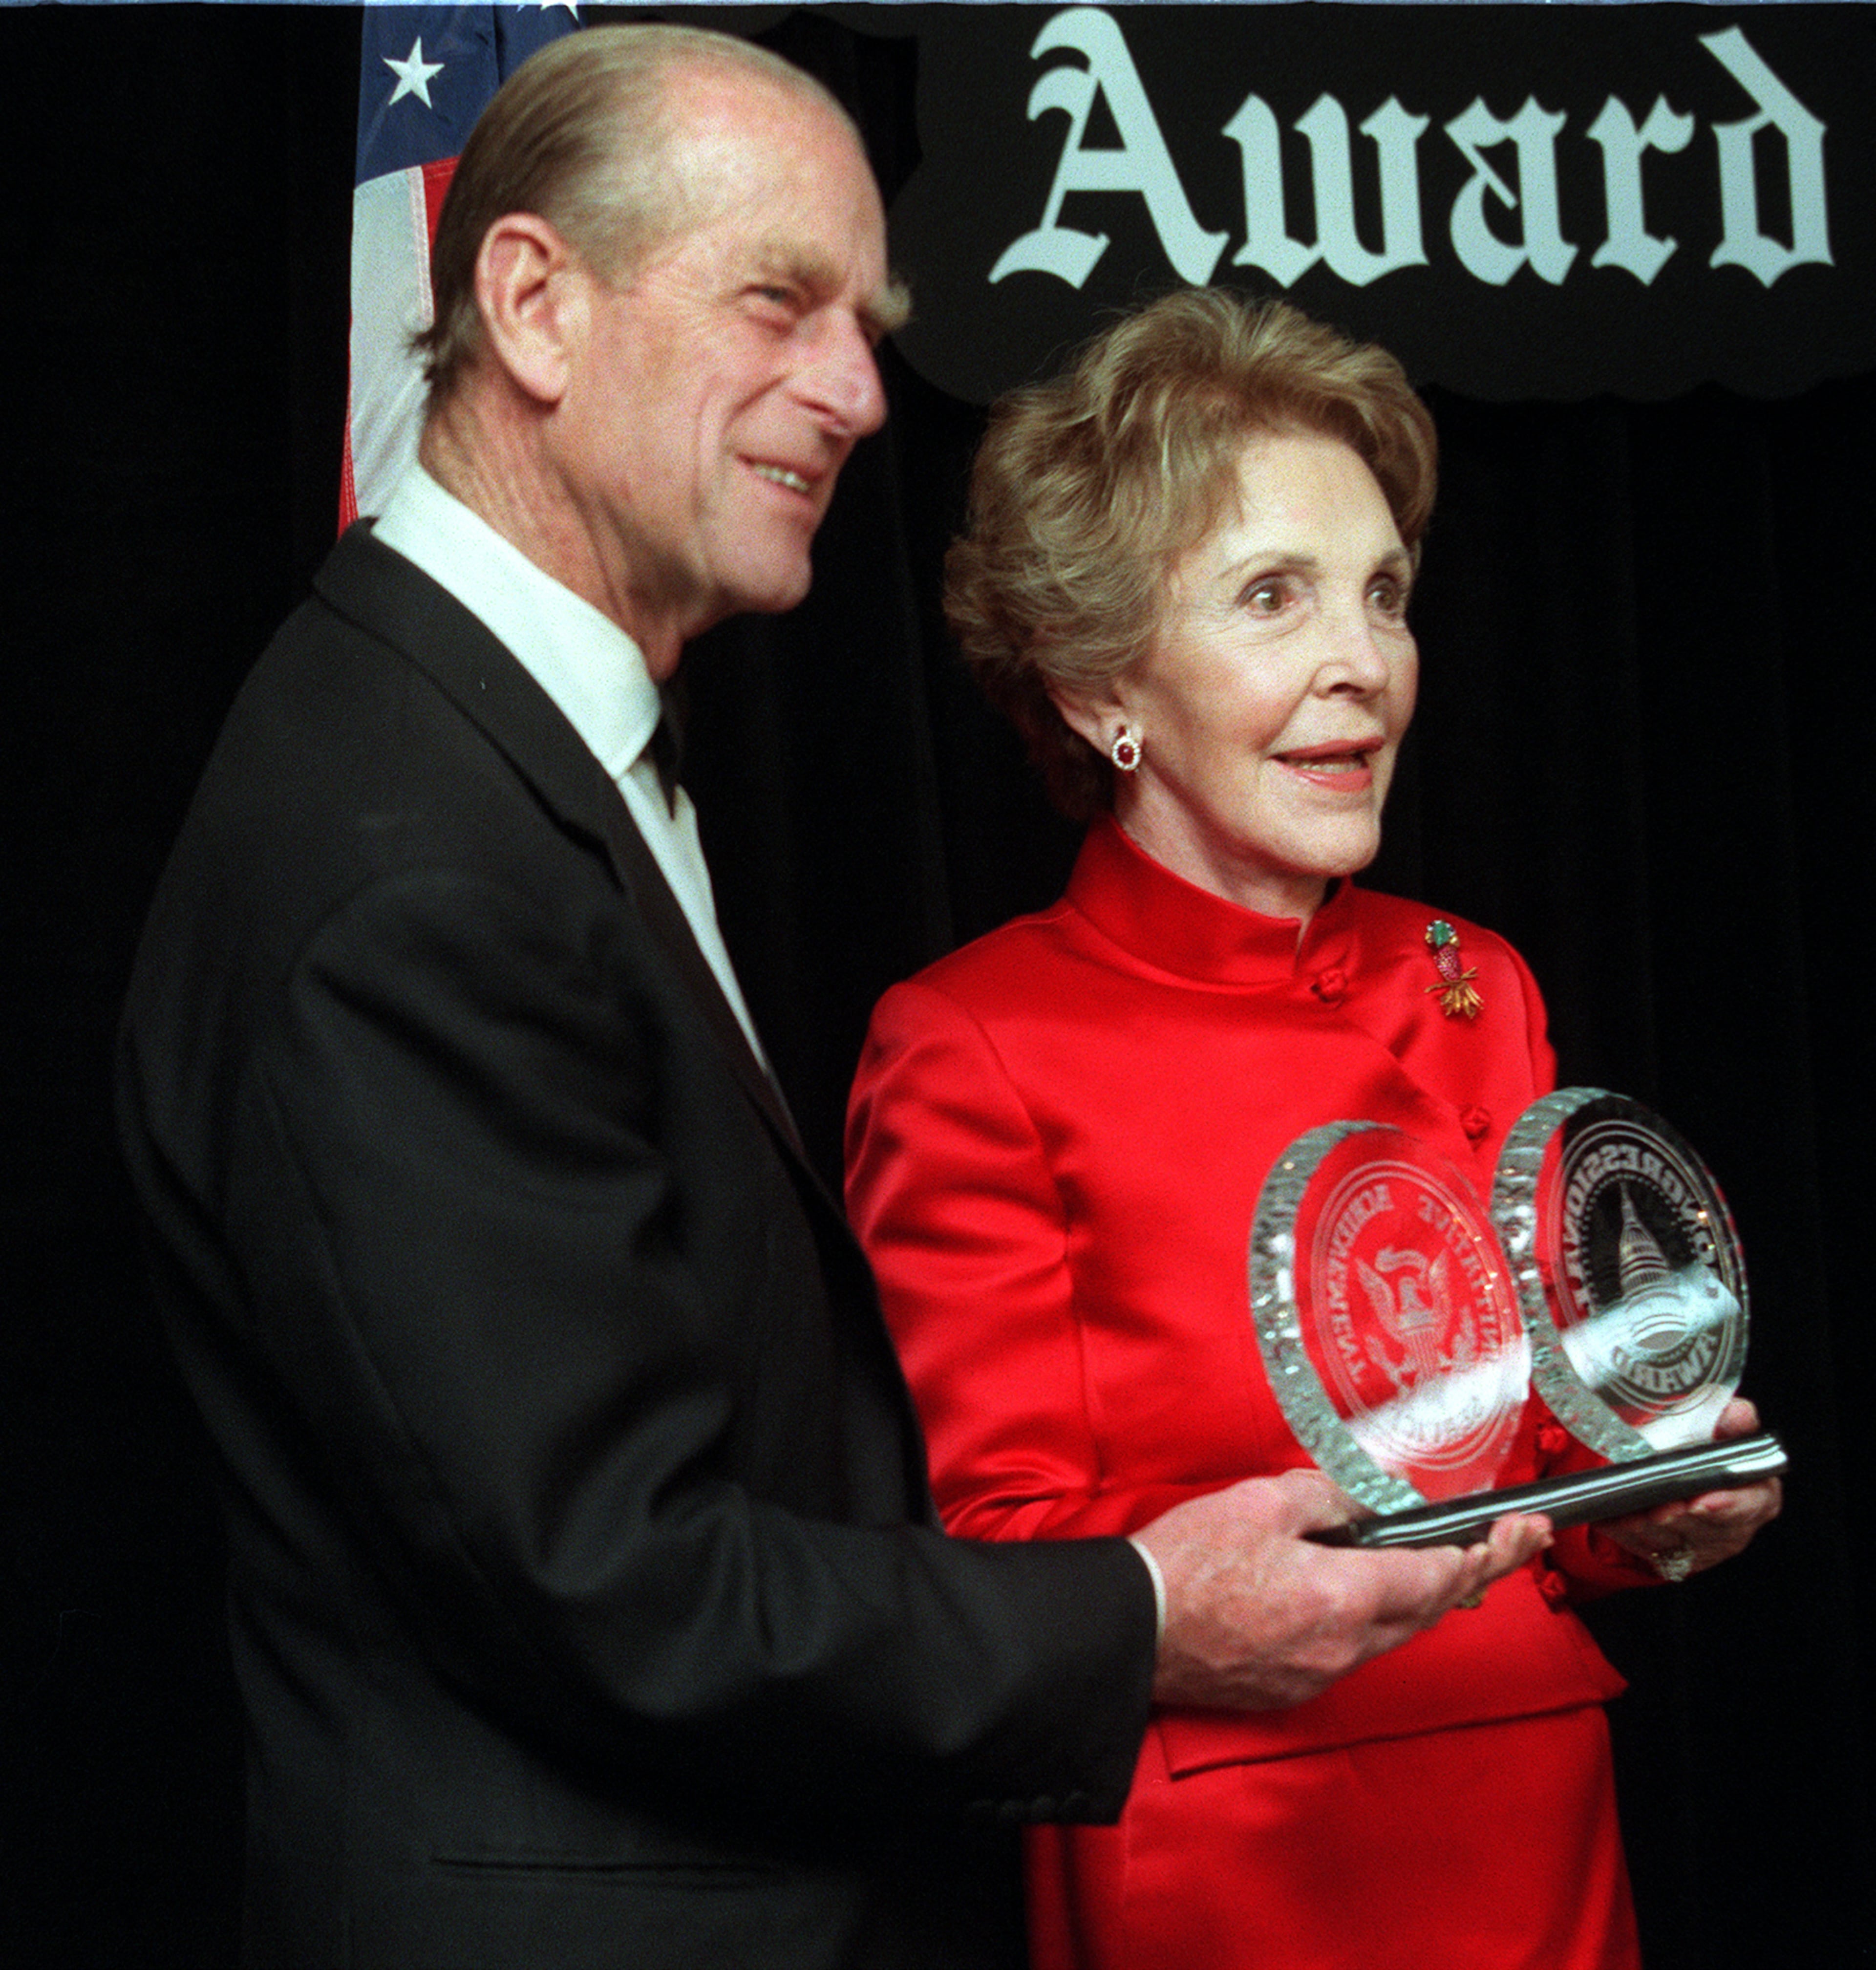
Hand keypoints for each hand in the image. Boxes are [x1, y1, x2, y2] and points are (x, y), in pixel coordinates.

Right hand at [1132, 1468, 1551, 1710]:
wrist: (1133, 1632)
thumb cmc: (1185, 1565)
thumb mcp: (1258, 1503)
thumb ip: (1326, 1495)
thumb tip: (1366, 1497)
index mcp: (1340, 1596)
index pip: (1435, 1576)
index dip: (1484, 1553)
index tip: (1519, 1533)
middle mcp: (1342, 1646)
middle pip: (1428, 1612)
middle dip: (1474, 1575)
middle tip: (1510, 1545)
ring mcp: (1319, 1674)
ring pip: (1393, 1635)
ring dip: (1424, 1599)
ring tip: (1449, 1565)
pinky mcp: (1294, 1688)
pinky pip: (1353, 1652)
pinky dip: (1376, 1621)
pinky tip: (1368, 1594)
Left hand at [1598, 1397, 1782, 1579]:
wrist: (1679, 1470)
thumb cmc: (1704, 1447)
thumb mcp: (1719, 1428)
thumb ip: (1731, 1419)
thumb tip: (1736, 1413)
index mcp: (1758, 1493)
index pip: (1752, 1504)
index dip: (1729, 1505)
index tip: (1702, 1501)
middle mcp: (1736, 1525)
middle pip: (1710, 1528)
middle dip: (1681, 1518)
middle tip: (1659, 1511)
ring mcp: (1707, 1545)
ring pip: (1676, 1540)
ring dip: (1650, 1528)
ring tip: (1632, 1514)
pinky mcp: (1678, 1557)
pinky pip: (1648, 1548)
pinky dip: (1627, 1533)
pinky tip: (1613, 1519)